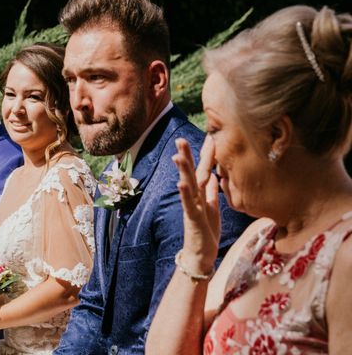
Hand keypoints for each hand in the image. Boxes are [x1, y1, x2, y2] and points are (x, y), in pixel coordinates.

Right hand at [172, 136, 220, 273]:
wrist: (201, 256)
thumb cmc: (206, 232)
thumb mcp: (213, 208)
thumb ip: (212, 191)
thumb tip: (216, 175)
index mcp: (200, 194)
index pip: (203, 170)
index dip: (206, 154)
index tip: (210, 136)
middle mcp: (193, 198)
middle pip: (191, 173)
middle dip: (187, 156)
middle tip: (181, 139)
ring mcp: (191, 207)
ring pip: (187, 185)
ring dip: (182, 170)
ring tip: (178, 155)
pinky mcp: (192, 219)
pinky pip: (188, 204)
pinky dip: (184, 193)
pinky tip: (180, 183)